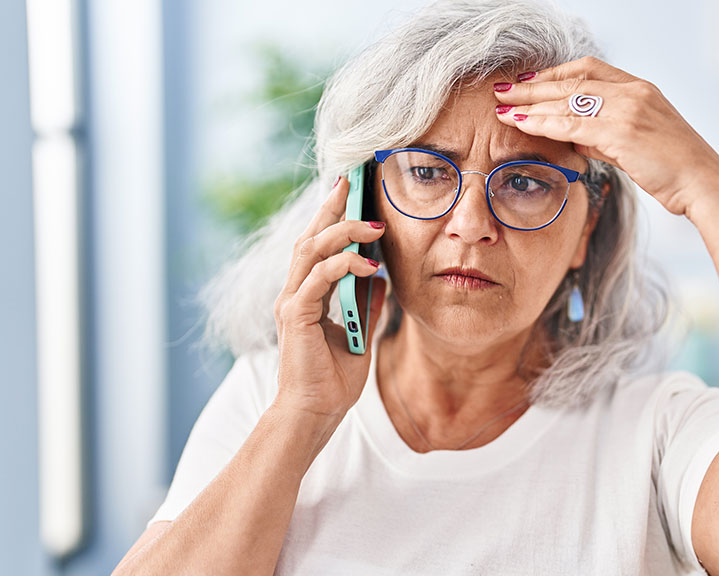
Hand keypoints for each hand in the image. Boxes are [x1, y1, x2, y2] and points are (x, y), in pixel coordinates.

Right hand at [272, 175, 387, 423]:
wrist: (315, 414)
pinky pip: (318, 278)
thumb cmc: (333, 379)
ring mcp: (292, 302)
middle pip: (309, 237)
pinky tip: (369, 266)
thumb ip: (365, 303)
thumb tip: (381, 276)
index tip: (349, 189)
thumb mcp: (359, 332)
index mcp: (306, 294)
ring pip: (311, 250)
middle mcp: (294, 293)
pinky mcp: (296, 316)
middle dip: (331, 207)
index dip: (331, 215)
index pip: (317, 245)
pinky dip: (343, 266)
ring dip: (343, 232)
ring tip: (374, 226)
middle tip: (352, 182)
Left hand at [493, 56, 718, 217]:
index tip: (529, 82)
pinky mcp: (622, 132)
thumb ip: (605, 137)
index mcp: (640, 88)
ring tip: (502, 107)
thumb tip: (575, 137)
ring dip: (530, 103)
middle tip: (503, 90)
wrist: (703, 183)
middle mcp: (634, 92)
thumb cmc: (674, 169)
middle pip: (572, 81)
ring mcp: (628, 109)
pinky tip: (521, 124)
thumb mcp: (637, 145)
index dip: (555, 74)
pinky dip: (543, 122)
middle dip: (533, 86)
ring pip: (568, 100)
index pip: (589, 69)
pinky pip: (572, 123)